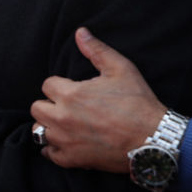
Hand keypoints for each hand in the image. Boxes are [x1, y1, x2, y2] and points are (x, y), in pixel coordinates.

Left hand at [33, 27, 166, 172]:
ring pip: (39, 130)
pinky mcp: (72, 159)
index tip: (74, 90)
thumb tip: (80, 32)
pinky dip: (54, 149)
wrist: (154, 139)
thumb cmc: (138, 103)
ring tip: (66, 124)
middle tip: (67, 107)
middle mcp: (62, 117)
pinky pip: (48, 153)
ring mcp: (65, 140)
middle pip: (37, 107)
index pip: (47, 85)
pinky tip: (66, 142)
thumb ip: (97, 50)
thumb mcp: (121, 69)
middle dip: (49, 104)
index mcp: (70, 94)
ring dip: (50, 126)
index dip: (60, 85)